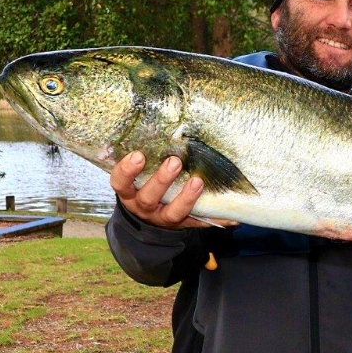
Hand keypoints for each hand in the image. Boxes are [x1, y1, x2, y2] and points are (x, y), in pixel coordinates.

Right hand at [109, 151, 236, 228]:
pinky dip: (216, 220)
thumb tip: (150, 127)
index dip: (127, 170)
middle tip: (174, 161)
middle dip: (161, 180)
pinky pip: (199, 224)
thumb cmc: (144, 185)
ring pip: (172, 213)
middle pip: (148, 198)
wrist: (149, 218)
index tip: (138, 155)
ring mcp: (162, 218)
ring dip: (186, 198)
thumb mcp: (136, 176)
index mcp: (129, 192)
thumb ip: (142, 159)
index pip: (120, 182)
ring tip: (198, 181)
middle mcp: (144, 207)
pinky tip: (231, 217)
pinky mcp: (182, 225)